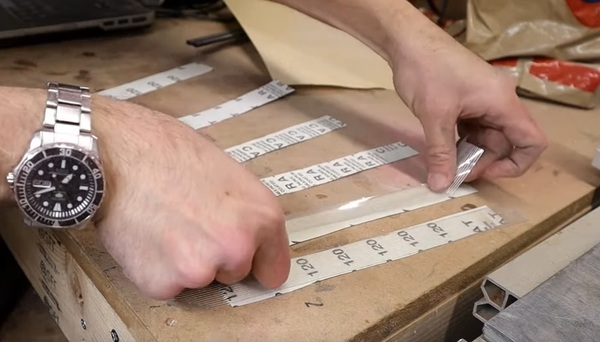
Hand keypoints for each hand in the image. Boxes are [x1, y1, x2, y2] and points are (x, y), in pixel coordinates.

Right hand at [92, 99, 289, 299]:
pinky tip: (147, 237)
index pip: (274, 268)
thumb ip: (245, 212)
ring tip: (164, 224)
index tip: (253, 266)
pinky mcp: (164, 283)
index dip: (259, 263)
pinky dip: (155, 268)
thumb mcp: (229, 173)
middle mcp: (238, 248)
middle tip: (188, 221)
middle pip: (233, 272)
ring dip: (184, 262)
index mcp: (262, 218)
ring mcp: (200, 270)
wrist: (118, 153)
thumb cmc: (169, 152)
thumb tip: (250, 236)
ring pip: (199, 278)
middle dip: (215, 255)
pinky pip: (166, 284)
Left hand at [390, 28, 547, 191]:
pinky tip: (442, 151)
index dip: (516, 165)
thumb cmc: (427, 70)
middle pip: (505, 143)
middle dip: (482, 162)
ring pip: (486, 137)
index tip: (486, 174)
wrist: (408, 41)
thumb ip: (440, 153)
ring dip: (469, 154)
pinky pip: (472, 128)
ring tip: (445, 166)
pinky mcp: (467, 101)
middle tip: (453, 174)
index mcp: (502, 103)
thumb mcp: (434, 117)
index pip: (532, 141)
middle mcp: (498, 102)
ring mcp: (483, 101)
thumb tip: (441, 185)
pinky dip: (460, 142)